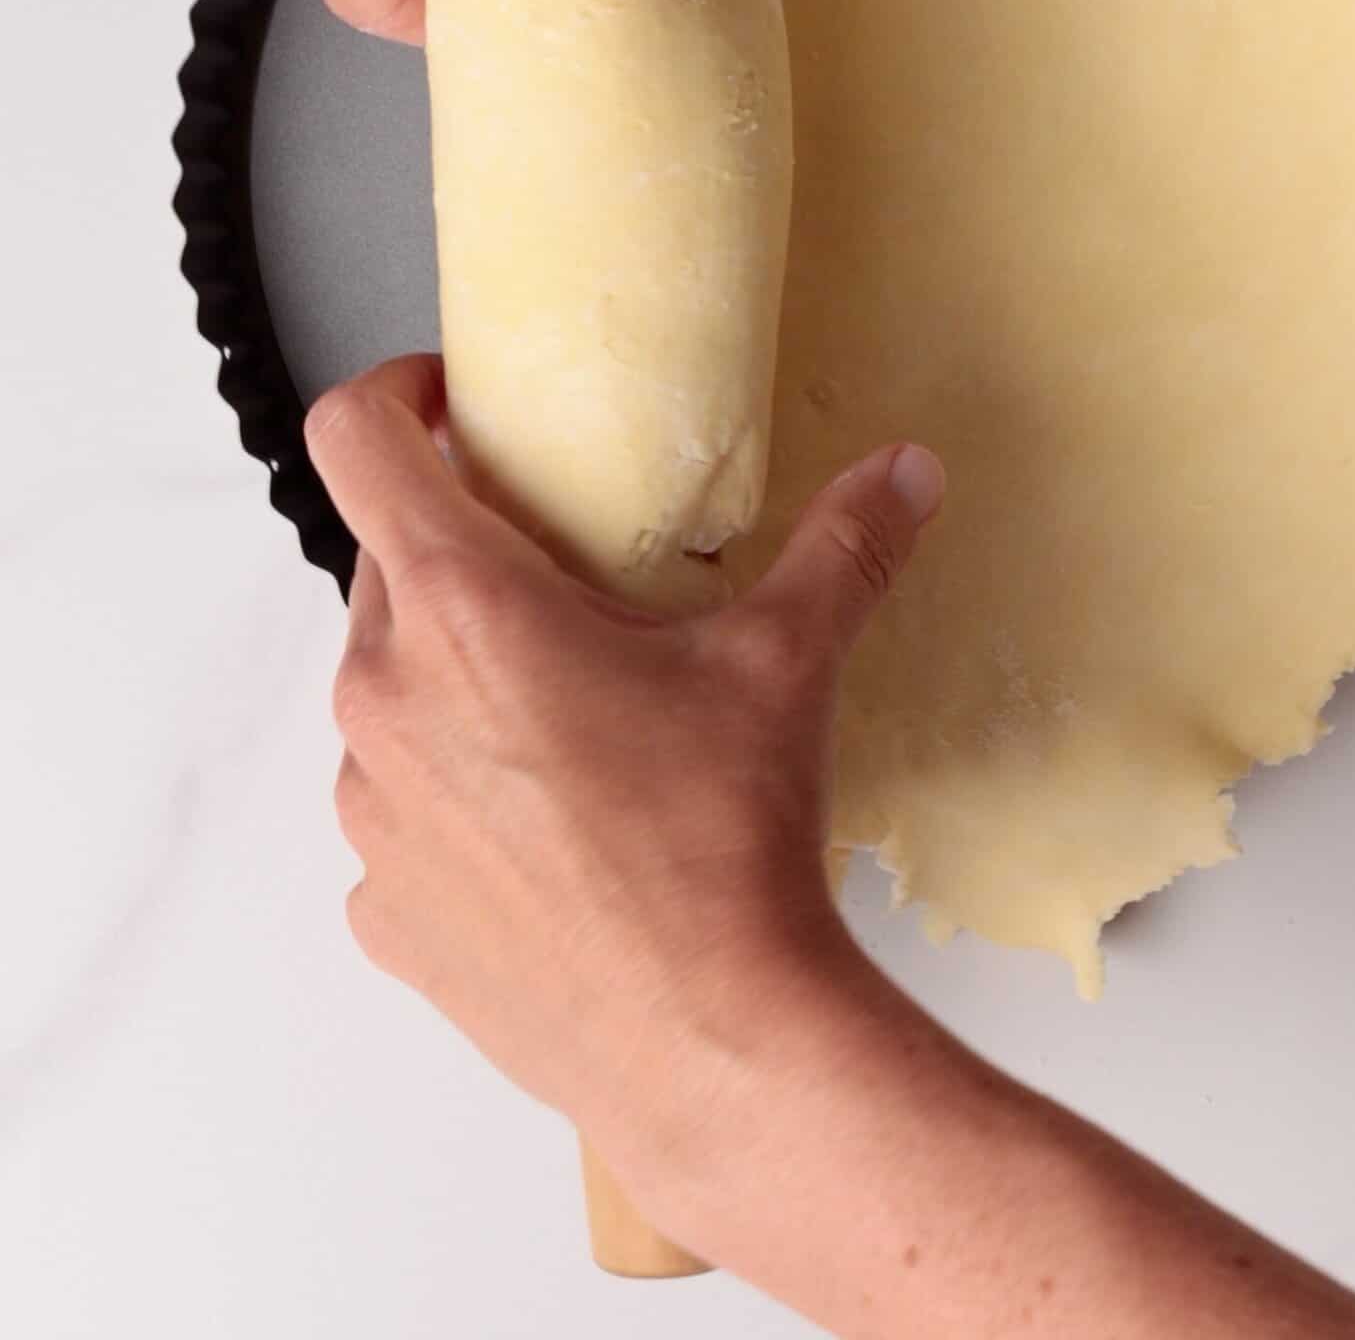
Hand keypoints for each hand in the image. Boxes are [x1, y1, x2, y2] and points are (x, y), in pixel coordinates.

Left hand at [307, 353, 944, 1191]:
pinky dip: (454, 797)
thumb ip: (844, 546)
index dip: (395, 398)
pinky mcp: (385, 909)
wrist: (710, 1048)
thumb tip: (904, 472)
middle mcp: (385, 697)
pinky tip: (548, 828)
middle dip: (463, 552)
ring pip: (390, 691)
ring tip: (565, 714)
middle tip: (562, 577)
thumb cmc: (722, 846)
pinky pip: (400, 812)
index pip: (357, 441)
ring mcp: (372, 812)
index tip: (453, 407)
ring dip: (455, 678)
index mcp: (461, 610)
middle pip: (387, 566)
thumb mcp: (785, 665)